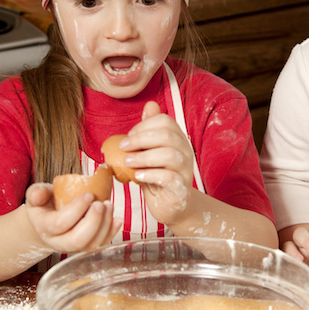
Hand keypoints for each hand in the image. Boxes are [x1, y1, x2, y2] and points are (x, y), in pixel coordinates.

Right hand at [25, 183, 120, 253]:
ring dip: (104, 225)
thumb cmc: (44, 204)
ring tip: (109, 205)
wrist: (48, 219)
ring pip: (90, 245)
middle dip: (93, 221)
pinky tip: (116, 219)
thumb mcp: (36, 195)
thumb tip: (39, 195)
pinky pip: (100, 245)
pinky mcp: (86, 247)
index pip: (60, 223)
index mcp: (44, 227)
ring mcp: (73, 248)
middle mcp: (57, 242)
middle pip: (77, 240)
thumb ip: (36, 193)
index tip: (88, 194)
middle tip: (101, 203)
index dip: (76, 209)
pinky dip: (111, 233)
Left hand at [117, 101, 196, 224]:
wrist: (169, 205)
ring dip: (144, 157)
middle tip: (123, 147)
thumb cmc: (156, 176)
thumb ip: (149, 130)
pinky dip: (150, 174)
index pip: (165, 121)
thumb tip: (150, 104)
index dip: (144, 125)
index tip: (128, 136)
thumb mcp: (150, 151)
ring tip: (128, 162)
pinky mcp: (181, 188)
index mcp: (177, 139)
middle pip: (167, 135)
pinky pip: (169, 177)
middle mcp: (185, 151)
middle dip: (140, 139)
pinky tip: (137, 176)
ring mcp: (185, 170)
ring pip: (169, 155)